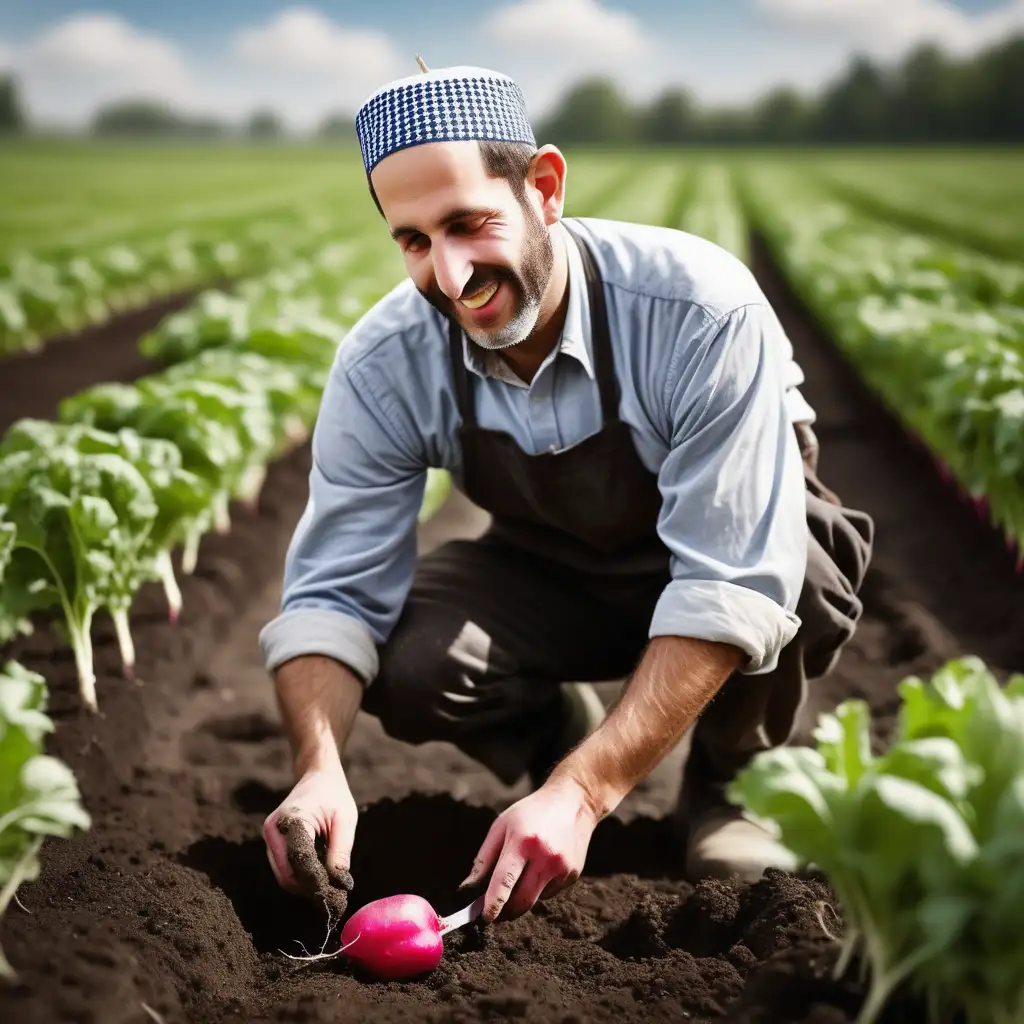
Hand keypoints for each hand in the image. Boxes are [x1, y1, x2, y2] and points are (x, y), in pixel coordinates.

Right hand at [263, 764, 357, 896]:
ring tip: (330, 879)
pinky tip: (319, 870)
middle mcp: (273, 830)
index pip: (300, 861)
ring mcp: (269, 837)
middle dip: (311, 887)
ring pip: (284, 876)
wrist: (317, 776)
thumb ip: (341, 850)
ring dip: (306, 884)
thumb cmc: (334, 795)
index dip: (317, 881)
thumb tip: (339, 884)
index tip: (336, 895)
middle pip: (288, 875)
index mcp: (292, 819)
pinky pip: (284, 869)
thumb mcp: (345, 819)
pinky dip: (301, 876)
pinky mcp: (272, 843)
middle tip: (335, 893)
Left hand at [460, 775, 600, 921]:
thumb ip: (484, 859)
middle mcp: (546, 857)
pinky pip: (550, 892)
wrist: (573, 802)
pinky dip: (540, 887)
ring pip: (535, 900)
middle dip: (506, 911)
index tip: (484, 918)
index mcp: (523, 842)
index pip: (504, 881)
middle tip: (495, 911)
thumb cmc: (531, 813)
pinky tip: (543, 865)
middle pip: (522, 900)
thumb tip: (468, 890)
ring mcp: (562, 867)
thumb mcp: (501, 826)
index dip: (493, 903)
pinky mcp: (573, 874)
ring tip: (522, 874)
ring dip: (522, 898)